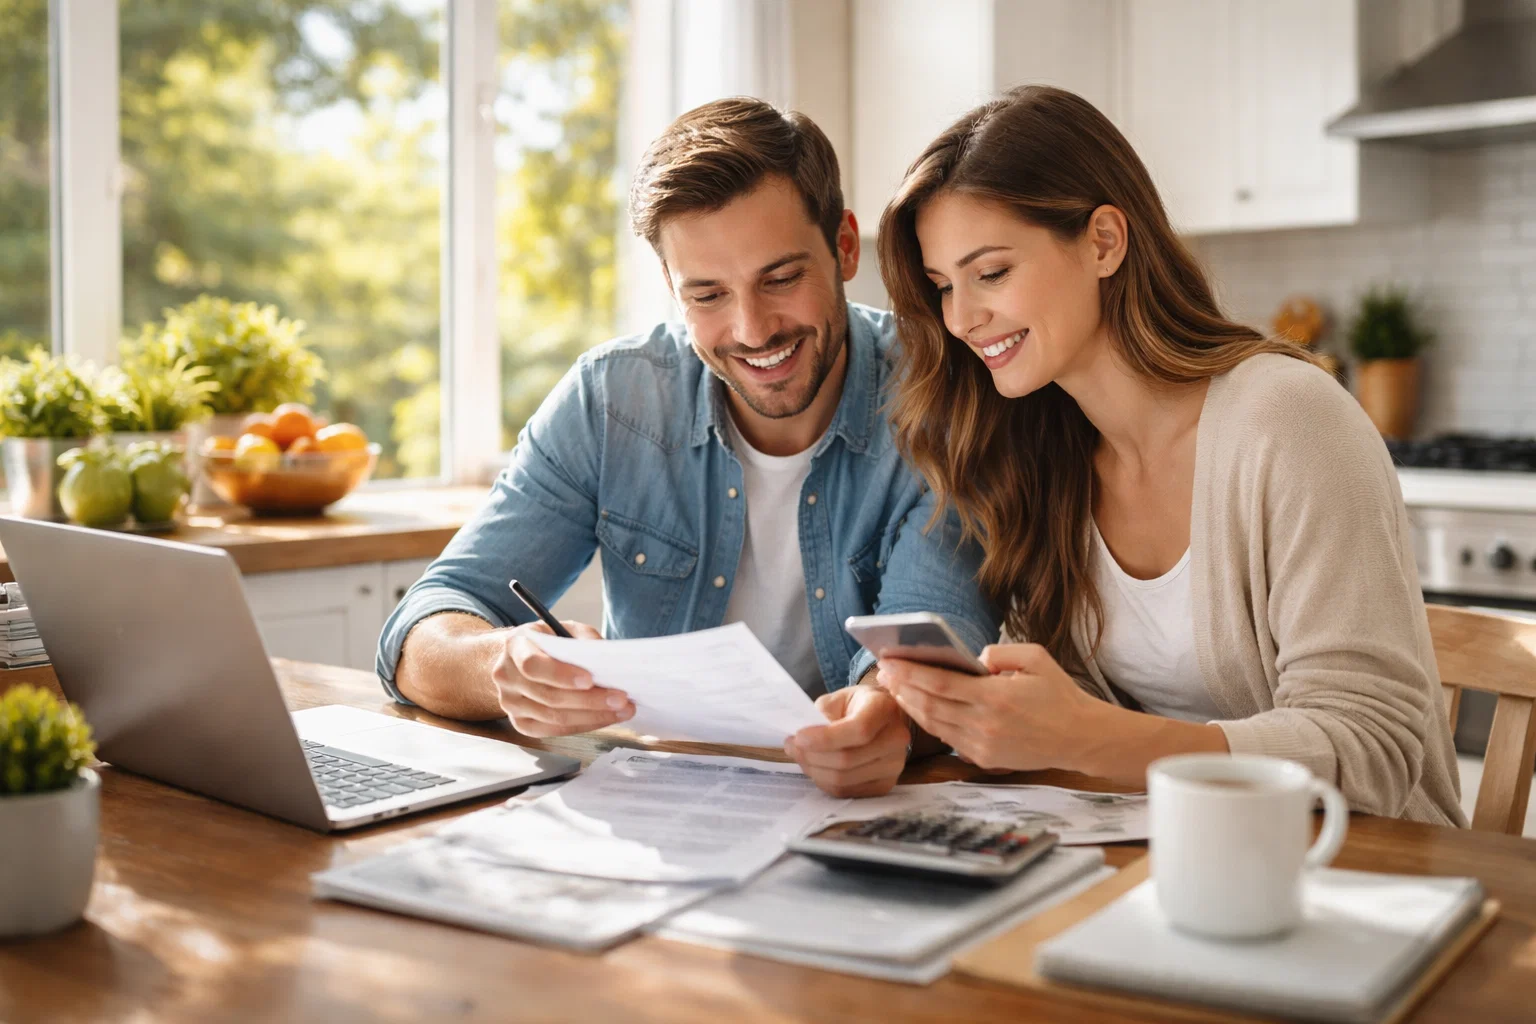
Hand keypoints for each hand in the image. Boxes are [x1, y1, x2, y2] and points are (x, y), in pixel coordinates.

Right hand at [494, 620, 633, 737]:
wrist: (518, 660)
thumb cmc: (547, 642)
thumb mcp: (565, 629)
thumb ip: (584, 640)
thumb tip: (609, 661)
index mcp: (515, 646)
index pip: (532, 664)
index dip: (561, 674)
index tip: (590, 680)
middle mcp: (507, 676)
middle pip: (548, 695)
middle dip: (590, 700)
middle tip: (621, 699)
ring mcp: (510, 703)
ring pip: (553, 717)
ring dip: (592, 716)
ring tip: (621, 711)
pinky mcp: (520, 723)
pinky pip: (552, 730)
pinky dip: (582, 726)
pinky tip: (602, 719)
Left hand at [786, 684, 910, 797]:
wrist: (880, 718)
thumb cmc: (855, 706)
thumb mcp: (837, 698)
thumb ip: (821, 715)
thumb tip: (802, 740)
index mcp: (885, 708)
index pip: (859, 730)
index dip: (825, 738)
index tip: (798, 736)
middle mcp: (896, 738)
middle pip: (847, 759)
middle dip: (811, 756)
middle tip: (791, 746)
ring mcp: (894, 765)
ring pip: (844, 779)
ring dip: (814, 770)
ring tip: (800, 756)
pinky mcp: (886, 785)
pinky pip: (847, 791)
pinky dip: (824, 782)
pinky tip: (816, 768)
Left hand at [876, 643, 1098, 772]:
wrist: (1080, 738)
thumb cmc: (1059, 695)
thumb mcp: (1036, 658)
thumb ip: (1000, 652)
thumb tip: (972, 658)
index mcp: (996, 696)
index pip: (941, 683)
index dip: (910, 673)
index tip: (890, 661)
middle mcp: (985, 724)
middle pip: (930, 706)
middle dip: (903, 688)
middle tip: (884, 672)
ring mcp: (983, 745)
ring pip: (935, 725)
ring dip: (911, 706)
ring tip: (895, 688)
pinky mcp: (984, 759)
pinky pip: (948, 738)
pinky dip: (929, 723)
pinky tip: (919, 708)